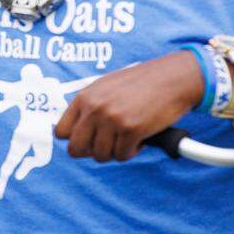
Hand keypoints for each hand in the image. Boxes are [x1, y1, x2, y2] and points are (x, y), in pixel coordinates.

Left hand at [54, 51, 203, 162]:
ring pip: (101, 156)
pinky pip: (122, 155)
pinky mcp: (131, 129)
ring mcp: (112, 118)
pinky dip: (132, 151)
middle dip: (92, 151)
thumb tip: (73, 133)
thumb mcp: (106, 87)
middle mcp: (94, 108)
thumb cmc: (141, 83)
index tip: (89, 139)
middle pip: (76, 149)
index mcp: (85, 97)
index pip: (61, 132)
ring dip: (116, 151)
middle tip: (109, 144)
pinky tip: (140, 137)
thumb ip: (89, 107)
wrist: (171, 78)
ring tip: (128, 136)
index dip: (75, 140)